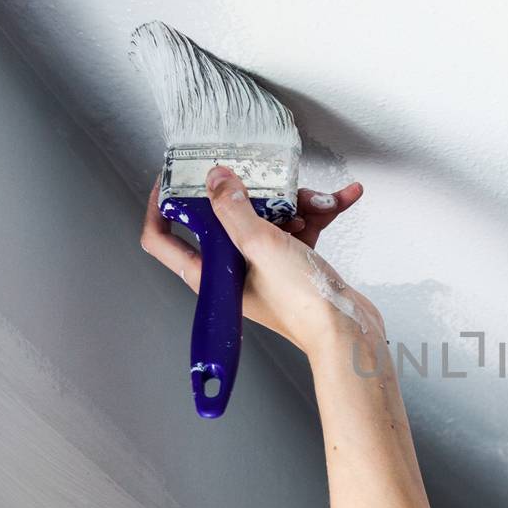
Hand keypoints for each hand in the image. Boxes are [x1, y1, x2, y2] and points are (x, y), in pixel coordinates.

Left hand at [140, 164, 380, 351]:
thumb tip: (216, 179)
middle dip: (247, 194)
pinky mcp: (292, 264)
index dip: (160, 206)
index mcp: (209, 275)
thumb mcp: (260, 245)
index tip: (171, 177)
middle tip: (258, 175)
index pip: (163, 239)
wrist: (347, 332)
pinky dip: (317, 213)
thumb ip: (233, 208)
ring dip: (296, 203)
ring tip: (316, 199)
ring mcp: (262, 267)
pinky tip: (341, 199)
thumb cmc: (302, 306)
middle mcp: (231, 271)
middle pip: (222, 219)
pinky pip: (298, 227)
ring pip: (267, 218)